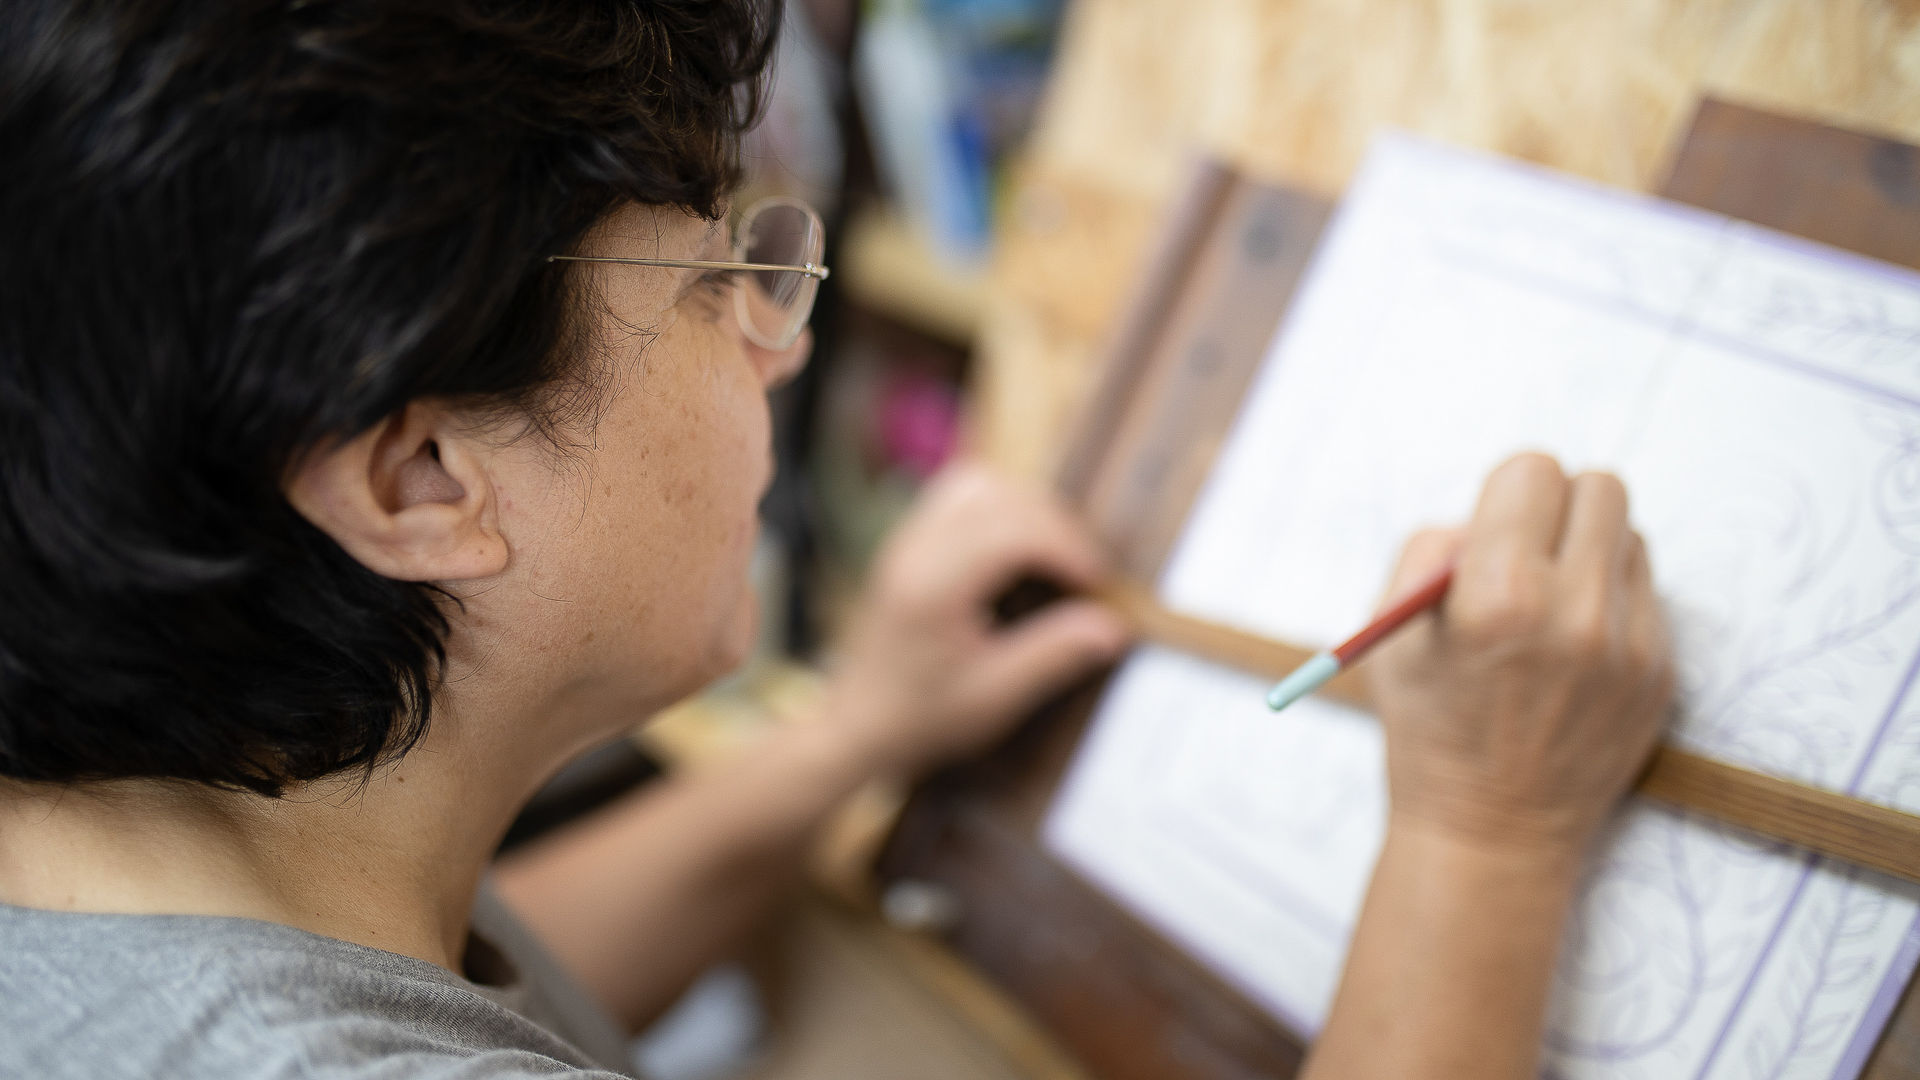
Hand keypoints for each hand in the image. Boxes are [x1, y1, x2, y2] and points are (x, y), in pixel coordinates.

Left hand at [824, 463, 1132, 776]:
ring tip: (1054, 557)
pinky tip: (1018, 552)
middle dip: (1054, 526)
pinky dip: (998, 510)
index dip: (1067, 547)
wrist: (856, 726)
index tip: (1097, 583)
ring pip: (978, 485)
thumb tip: (1113, 626)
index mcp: (934, 586)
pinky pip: (958, 497)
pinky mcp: (909, 544)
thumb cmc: (921, 719)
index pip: (1013, 531)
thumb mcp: (995, 697)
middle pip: (1000, 497)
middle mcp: (915, 550)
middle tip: (1083, 574)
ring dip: (1026, 510)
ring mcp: (907, 541)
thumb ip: (1055, 655)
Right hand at [1366, 453, 1674, 856]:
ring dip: (1591, 551)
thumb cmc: (1428, 729)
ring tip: (1551, 602)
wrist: (1492, 836)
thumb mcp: (1391, 634)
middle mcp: (1574, 613)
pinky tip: (1574, 648)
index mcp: (1498, 594)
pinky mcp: (1661, 673)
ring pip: (1631, 535)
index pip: (1533, 470)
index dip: (1504, 495)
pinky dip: (1610, 602)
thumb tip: (1484, 517)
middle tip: (1527, 552)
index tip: (1492, 531)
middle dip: (1556, 508)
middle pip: (1599, 487)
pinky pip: (1647, 594)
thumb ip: (1429, 552)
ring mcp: (1628, 646)